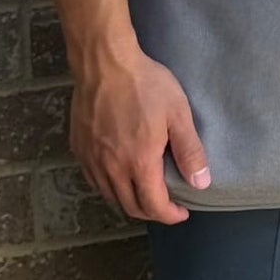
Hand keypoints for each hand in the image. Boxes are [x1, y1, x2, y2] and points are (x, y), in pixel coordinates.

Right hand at [70, 46, 209, 223]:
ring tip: (147, 192)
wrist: (104, 65)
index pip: (153, 205)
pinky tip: (122, 176)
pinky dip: (110, 187)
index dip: (170, 215)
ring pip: (110, 196)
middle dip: (152, 212)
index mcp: (138, 162)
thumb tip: (201, 183)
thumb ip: (189, 150)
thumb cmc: (145, 85)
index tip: (182, 212)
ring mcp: (91, 161)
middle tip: (168, 204)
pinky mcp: (79, 150)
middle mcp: (111, 169)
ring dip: (130, 201)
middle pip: (130, 206)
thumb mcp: (177, 114)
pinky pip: (94, 181)